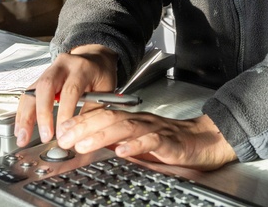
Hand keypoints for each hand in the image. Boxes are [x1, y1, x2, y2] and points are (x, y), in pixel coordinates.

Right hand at [14, 44, 117, 146]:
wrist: (94, 58)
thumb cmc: (101, 74)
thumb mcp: (106, 89)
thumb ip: (94, 110)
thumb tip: (80, 134)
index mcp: (82, 67)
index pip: (70, 90)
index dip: (65, 112)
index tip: (63, 133)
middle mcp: (62, 66)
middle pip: (46, 87)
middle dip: (43, 113)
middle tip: (45, 136)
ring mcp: (48, 70)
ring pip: (32, 91)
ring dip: (26, 116)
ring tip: (22, 137)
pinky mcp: (40, 78)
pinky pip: (28, 95)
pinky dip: (23, 113)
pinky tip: (20, 128)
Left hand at [56, 110, 236, 170]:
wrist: (204, 140)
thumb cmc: (171, 142)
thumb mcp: (139, 141)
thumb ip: (117, 141)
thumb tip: (90, 144)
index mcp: (132, 120)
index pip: (102, 115)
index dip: (81, 121)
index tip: (62, 130)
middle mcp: (140, 121)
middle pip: (109, 117)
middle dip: (84, 126)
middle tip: (65, 137)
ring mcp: (155, 129)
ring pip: (125, 127)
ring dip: (102, 134)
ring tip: (83, 143)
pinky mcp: (169, 141)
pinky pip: (151, 141)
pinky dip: (135, 145)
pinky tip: (122, 151)